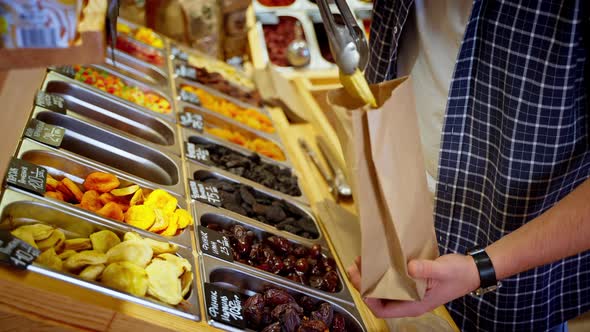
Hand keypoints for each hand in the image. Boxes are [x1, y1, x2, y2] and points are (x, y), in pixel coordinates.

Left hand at [346, 254, 479, 317]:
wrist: (473, 270)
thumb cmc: (459, 274)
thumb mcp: (443, 270)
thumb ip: (427, 269)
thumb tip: (409, 267)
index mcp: (414, 305)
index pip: (383, 310)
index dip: (368, 299)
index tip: (361, 282)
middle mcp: (409, 301)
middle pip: (379, 299)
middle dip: (364, 285)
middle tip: (354, 267)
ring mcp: (410, 293)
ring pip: (383, 290)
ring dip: (370, 277)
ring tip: (361, 261)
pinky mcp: (411, 282)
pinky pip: (391, 281)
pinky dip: (380, 272)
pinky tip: (377, 259)